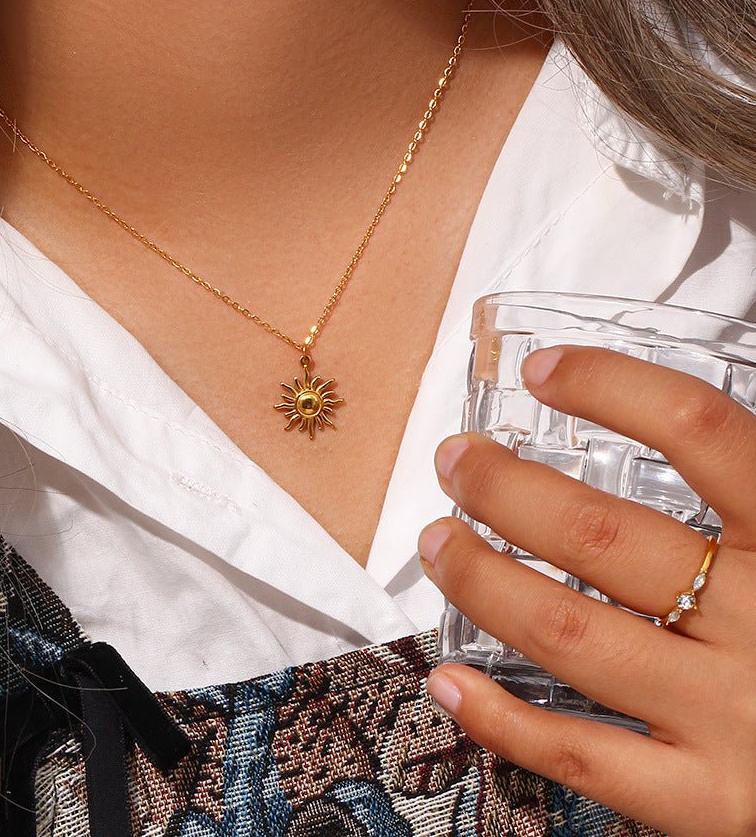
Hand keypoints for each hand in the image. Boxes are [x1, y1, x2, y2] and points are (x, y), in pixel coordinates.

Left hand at [419, 344, 755, 836]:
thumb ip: (745, 496)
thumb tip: (681, 432)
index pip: (698, 431)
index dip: (610, 386)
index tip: (544, 370)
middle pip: (600, 533)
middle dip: (504, 488)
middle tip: (457, 463)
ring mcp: (732, 716)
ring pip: (568, 632)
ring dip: (481, 581)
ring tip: (438, 544)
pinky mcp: (708, 800)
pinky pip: (581, 755)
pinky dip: (500, 717)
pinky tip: (449, 680)